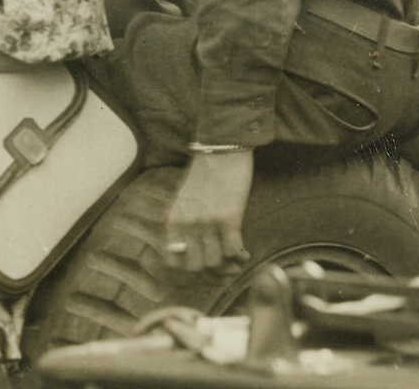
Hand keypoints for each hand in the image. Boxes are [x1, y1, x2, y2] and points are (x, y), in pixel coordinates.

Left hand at [163, 150, 253, 271]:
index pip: (174, 261)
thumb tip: (190, 253)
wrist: (221, 148)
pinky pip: (233, 251)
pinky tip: (245, 252)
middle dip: (211, 270)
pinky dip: (240, 256)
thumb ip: (183, 224)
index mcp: (173, 219)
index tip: (204, 266)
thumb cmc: (205, 174)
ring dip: (227, 264)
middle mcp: (186, 224)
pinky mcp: (228, 218)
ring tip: (235, 257)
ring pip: (215, 262)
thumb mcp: (184, 199)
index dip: (190, 269)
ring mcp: (206, 222)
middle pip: (195, 267)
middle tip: (224, 265)